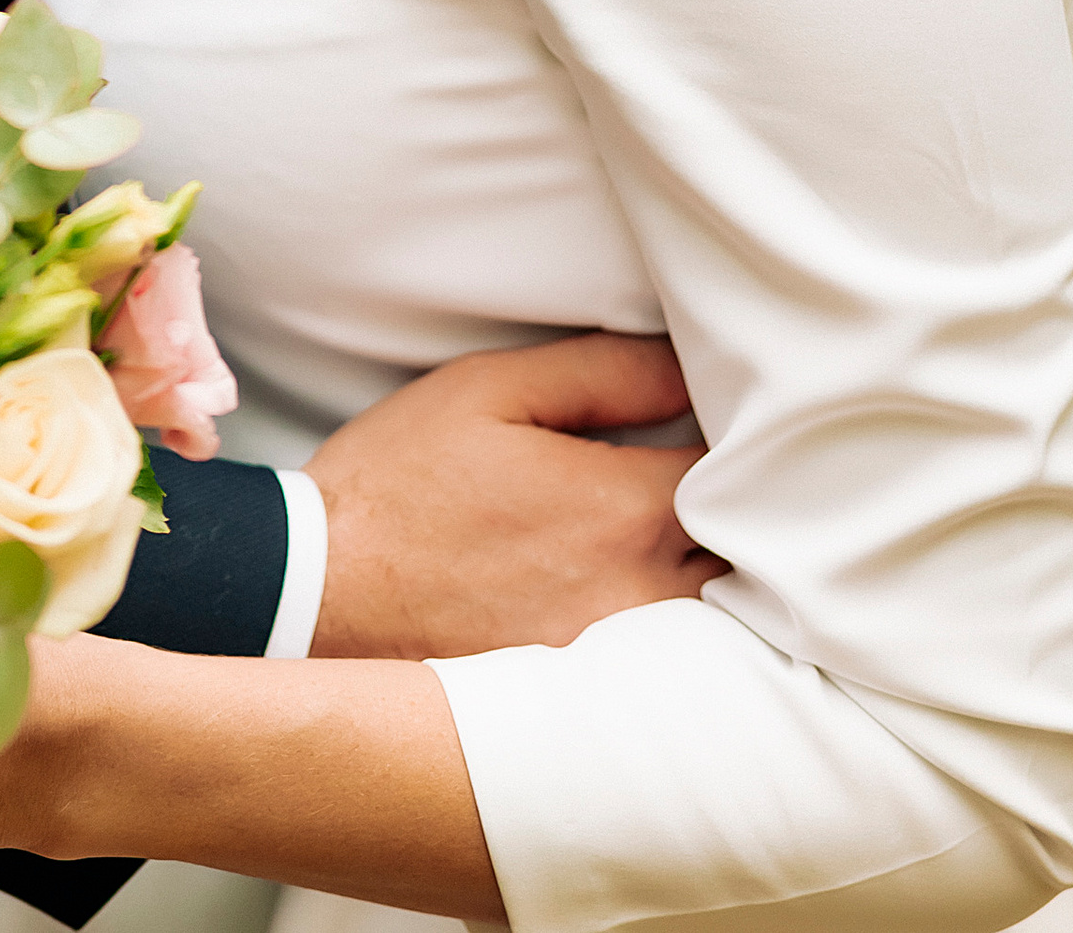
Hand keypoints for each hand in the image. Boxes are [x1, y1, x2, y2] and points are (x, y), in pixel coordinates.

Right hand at [309, 331, 715, 659]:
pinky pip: (669, 677)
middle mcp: (637, 596)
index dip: (748, 445)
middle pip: (748, 562)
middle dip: (754, 522)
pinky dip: (682, 642)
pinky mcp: (584, 707)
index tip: (735, 426)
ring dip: (722, 584)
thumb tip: (686, 365)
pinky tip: (660, 612)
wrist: (319, 597)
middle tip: (739, 490)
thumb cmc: (400, 484)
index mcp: (623, 510)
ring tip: (707, 549)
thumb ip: (602, 373)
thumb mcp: (490, 391)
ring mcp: (616, 665)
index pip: (740, 475)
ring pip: (719, 628)